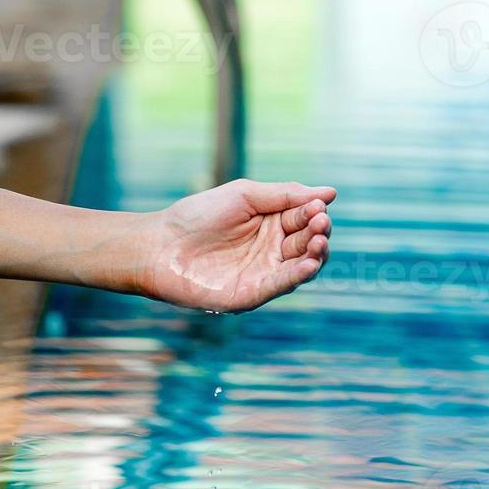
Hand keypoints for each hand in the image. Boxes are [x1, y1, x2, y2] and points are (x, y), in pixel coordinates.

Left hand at [137, 179, 335, 312]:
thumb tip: (330, 193)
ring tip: (318, 241)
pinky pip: (282, 285)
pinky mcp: (253, 294)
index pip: (304, 218)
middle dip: (319, 232)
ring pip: (303, 266)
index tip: (317, 206)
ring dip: (316, 255)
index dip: (314, 212)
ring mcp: (264, 273)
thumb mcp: (245, 195)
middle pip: (309, 242)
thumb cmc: (197, 216)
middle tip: (320, 222)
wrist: (158, 246)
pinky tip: (309, 264)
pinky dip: (298, 275)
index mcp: (272, 224)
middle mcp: (273, 250)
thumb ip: (286, 195)